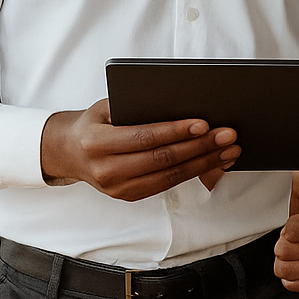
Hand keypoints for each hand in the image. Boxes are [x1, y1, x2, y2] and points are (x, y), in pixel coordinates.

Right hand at [39, 99, 238, 200]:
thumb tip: (181, 102)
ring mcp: (118, 188)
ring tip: (229, 150)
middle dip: (199, 147)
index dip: (175, 131)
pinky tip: (214, 162)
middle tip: (228, 135)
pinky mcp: (129, 196)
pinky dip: (194, 173)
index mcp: (96, 143)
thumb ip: (136, 105)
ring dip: (204, 163)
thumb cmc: (94, 123)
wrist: (69, 153)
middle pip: (162, 159)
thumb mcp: (106, 107)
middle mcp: (106, 170)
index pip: (144, 137)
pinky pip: (167, 185)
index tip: (204, 123)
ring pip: (169, 176)